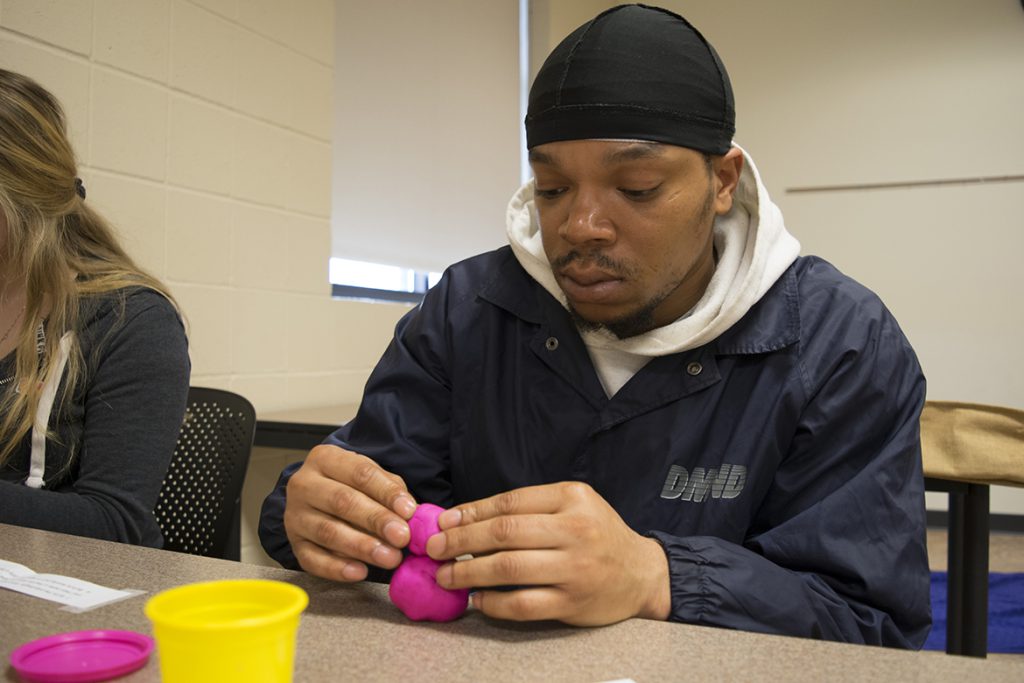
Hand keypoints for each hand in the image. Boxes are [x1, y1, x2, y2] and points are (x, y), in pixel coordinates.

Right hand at [284, 444, 416, 581]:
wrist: (319, 499)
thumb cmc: (351, 486)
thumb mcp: (372, 477)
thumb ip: (391, 491)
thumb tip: (410, 514)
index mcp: (325, 458)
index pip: (359, 473)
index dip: (386, 492)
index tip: (408, 510)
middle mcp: (304, 484)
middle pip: (342, 501)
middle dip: (376, 520)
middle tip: (402, 537)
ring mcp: (295, 515)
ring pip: (327, 531)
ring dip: (361, 547)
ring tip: (389, 557)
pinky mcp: (294, 543)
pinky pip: (312, 559)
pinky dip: (337, 568)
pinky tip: (360, 572)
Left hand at [425, 481, 669, 625]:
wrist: (641, 573)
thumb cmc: (598, 534)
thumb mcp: (572, 505)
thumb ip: (528, 508)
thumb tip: (466, 518)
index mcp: (572, 498)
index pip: (510, 503)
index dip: (471, 513)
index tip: (443, 522)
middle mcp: (575, 530)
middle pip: (504, 533)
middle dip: (460, 541)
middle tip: (433, 548)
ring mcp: (575, 568)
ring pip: (509, 569)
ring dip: (468, 572)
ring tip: (445, 575)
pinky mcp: (573, 602)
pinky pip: (523, 604)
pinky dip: (493, 603)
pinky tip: (476, 600)